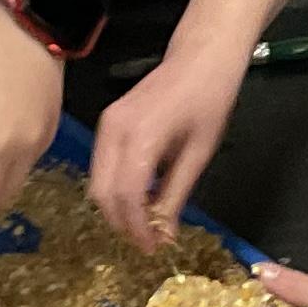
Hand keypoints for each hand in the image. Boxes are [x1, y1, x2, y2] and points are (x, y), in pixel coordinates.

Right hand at [90, 45, 247, 251]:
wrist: (200, 58)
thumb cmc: (209, 101)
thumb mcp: (199, 153)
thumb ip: (177, 194)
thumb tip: (165, 233)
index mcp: (140, 135)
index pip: (126, 195)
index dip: (136, 227)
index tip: (152, 248)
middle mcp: (114, 129)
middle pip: (103, 192)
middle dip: (122, 222)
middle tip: (147, 241)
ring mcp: (106, 124)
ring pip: (97, 181)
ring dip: (117, 207)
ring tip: (145, 223)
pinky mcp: (107, 122)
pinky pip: (102, 165)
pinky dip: (115, 188)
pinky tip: (140, 197)